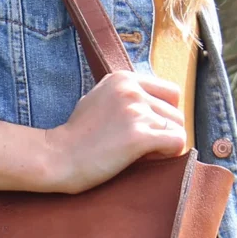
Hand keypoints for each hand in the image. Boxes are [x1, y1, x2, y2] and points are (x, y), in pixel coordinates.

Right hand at [44, 69, 186, 193]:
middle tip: (141, 146)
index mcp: (123, 78)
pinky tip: (148, 159)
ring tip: (139, 153)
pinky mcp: (139, 136)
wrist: (57, 157)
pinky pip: (178, 142)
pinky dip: (169, 153)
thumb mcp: (97, 99)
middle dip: (164, 131)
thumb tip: (152, 103)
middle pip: (176, 111)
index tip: (145, 128)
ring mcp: (135, 112)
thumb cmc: (76, 136)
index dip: (163, 114)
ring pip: (179, 127)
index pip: (170, 92)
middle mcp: (131, 90)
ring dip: (164, 144)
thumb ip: (123, 95)